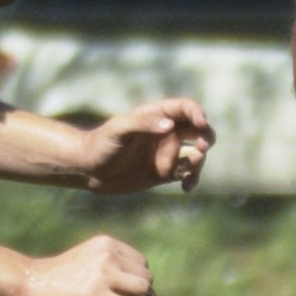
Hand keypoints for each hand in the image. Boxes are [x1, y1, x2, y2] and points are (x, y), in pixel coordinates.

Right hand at [16, 234, 159, 295]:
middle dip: (150, 295)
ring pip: (143, 291)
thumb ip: (110, 265)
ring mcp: (102, 275)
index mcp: (106, 244)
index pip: (141, 262)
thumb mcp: (88, 260)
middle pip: (145, 277)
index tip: (142, 295)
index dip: (144, 280)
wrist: (32, 283)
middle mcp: (107, 256)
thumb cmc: (59, 276)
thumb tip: (141, 288)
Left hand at [79, 97, 213, 196]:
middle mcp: (166, 132)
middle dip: (206, 137)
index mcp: (157, 115)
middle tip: (202, 147)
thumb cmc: (101, 143)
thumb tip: (170, 126)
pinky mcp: (166, 173)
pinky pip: (187, 174)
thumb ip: (143, 124)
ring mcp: (167, 153)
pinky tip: (186, 187)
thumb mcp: (119, 129)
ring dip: (199, 161)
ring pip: (196, 154)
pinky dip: (192, 179)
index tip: (202, 123)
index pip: (185, 108)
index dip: (197, 113)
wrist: (89, 170)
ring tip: (187, 173)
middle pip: (198, 130)